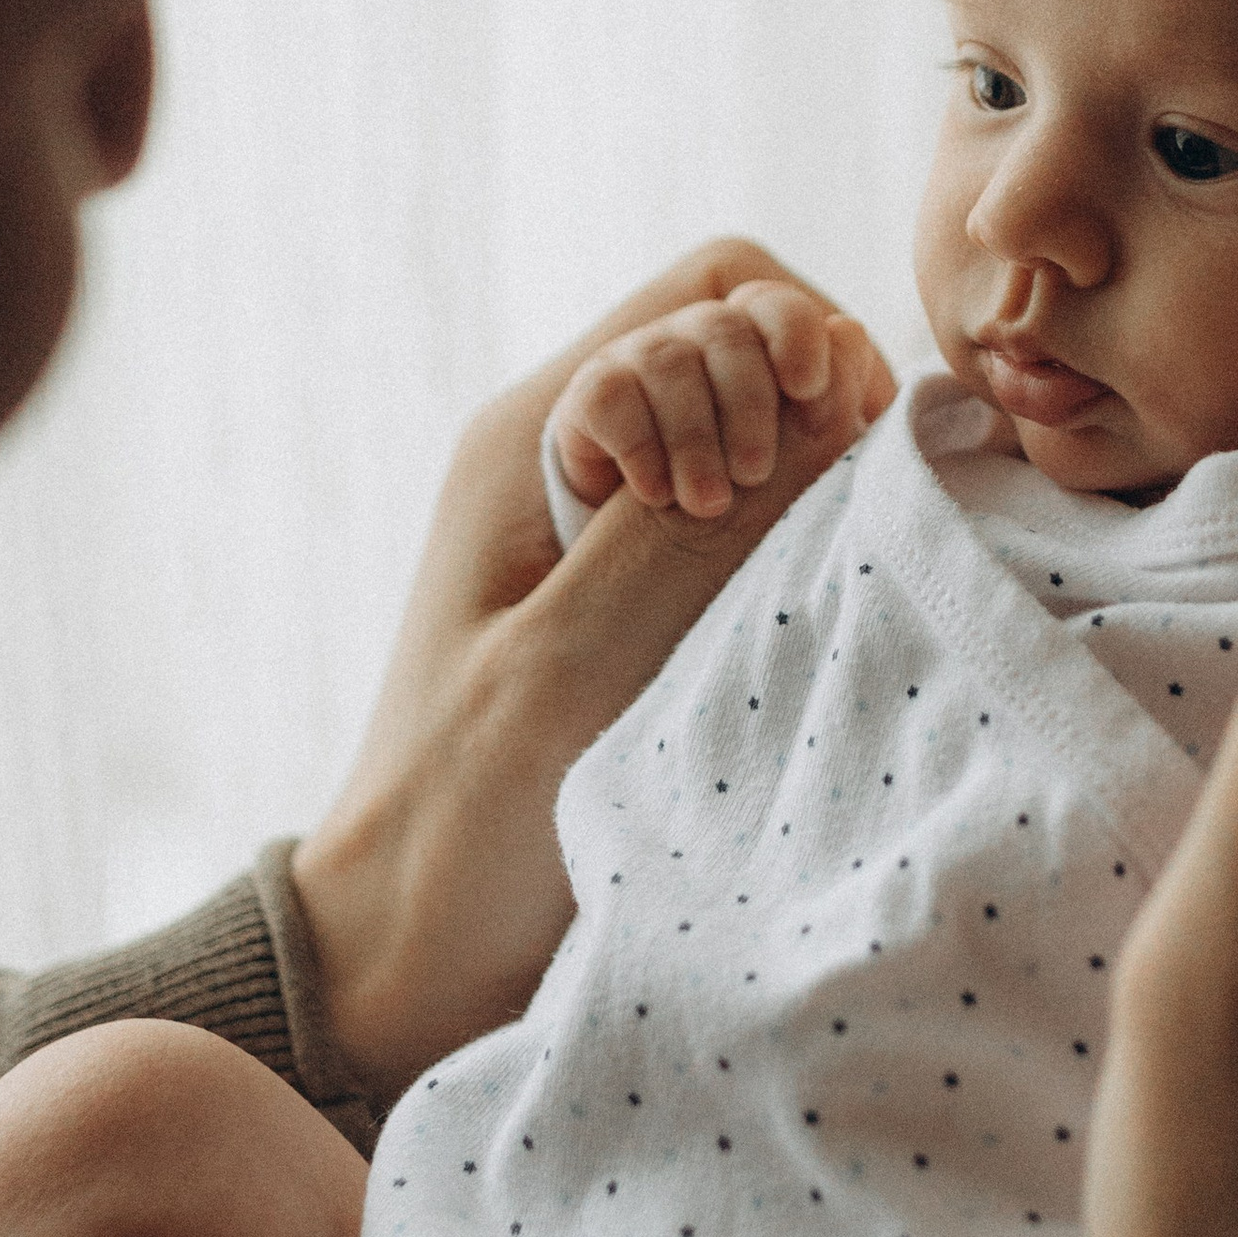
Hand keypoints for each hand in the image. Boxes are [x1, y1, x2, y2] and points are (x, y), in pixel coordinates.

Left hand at [292, 241, 890, 1106]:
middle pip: (756, 326)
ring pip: (783, 410)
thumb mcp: (567, 664)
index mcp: (539, 431)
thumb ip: (684, 535)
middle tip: (762, 513)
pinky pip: (784, 498)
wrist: (416, 948)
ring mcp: (643, 519)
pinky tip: (813, 588)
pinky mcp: (680, 592)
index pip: (711, 289)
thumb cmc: (467, 812)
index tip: (739, 485)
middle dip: (797, 388)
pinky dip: (821, 519)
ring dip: (813, 456)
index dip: (769, 346)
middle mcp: (596, 452)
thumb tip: (821, 408)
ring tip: (785, 557)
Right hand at [551, 283, 892, 521]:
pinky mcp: (592, 394)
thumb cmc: (750, 485)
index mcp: (760, 338)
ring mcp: (641, 357)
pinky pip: (613, 397)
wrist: (653, 535)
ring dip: (695, 438)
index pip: (780, 306)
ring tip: (710, 503)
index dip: (797, 337)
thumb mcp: (802, 455)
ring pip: (668, 362)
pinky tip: (657, 493)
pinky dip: (640, 447)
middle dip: (748, 403)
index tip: (810, 389)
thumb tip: (883, 389)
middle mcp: (699, 334)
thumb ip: (836, 416)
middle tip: (757, 473)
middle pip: (726, 331)